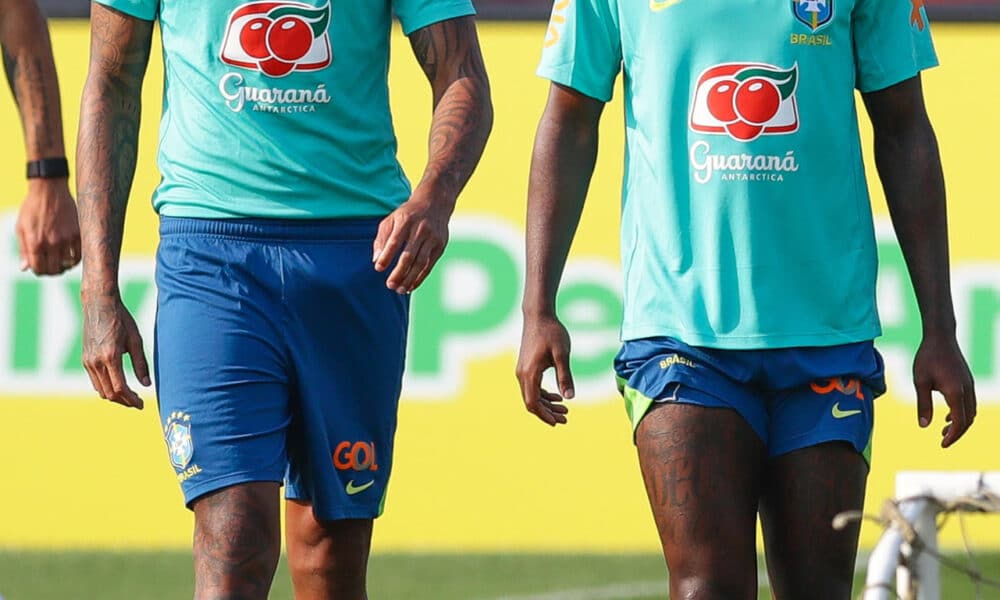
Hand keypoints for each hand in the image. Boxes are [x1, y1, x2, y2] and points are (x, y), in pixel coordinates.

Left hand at [16, 178, 80, 275]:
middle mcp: (52, 243)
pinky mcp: (78, 234)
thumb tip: (25, 268)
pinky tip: (70, 256)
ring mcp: (66, 239)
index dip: (39, 271)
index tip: (40, 268)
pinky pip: (79, 255)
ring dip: (64, 266)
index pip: (39, 269)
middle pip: (54, 269)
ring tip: (61, 262)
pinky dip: (75, 259)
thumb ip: (23, 249)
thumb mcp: (21, 227)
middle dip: (51, 271)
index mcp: (35, 242)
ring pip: (68, 264)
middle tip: (51, 267)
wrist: (49, 190)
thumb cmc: (32, 208)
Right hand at [82, 294, 150, 408]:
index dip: (131, 400)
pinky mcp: (85, 359)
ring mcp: (87, 361)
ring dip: (115, 397)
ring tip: (130, 397)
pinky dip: (106, 388)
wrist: (99, 304)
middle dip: (124, 401)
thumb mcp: (136, 340)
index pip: (120, 388)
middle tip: (138, 403)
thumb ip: (141, 364)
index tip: (141, 405)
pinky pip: (95, 381)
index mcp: (110, 357)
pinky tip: (118, 386)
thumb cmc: (121, 319)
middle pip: (109, 393)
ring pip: (100, 390)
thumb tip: (146, 385)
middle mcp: (96, 362)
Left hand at [373, 189, 451, 293]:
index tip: (378, 268)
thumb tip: (376, 260)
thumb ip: (382, 239)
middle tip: (389, 285)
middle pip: (409, 255)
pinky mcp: (440, 246)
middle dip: (399, 272)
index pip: (395, 241)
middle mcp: (420, 230)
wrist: (435, 202)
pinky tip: (411, 286)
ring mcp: (432, 238)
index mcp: (405, 221)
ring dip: (410, 278)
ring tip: (400, 290)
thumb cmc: (408, 214)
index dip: (387, 256)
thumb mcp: (392, 219)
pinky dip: (420, 278)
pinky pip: (429, 265)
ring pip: (420, 263)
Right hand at [515, 314, 573, 425]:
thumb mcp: (562, 355)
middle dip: (547, 413)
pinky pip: (532, 387)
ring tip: (564, 410)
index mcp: (529, 373)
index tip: (558, 422)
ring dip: (546, 404)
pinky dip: (543, 394)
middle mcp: (522, 374)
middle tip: (565, 419)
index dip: (545, 415)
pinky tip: (557, 395)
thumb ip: (565, 377)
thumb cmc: (551, 333)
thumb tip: (569, 398)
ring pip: (531, 395)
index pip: (533, 403)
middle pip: (531, 402)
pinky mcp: (526, 366)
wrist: (538, 316)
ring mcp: (522, 370)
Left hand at [913, 333, 975, 447]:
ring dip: (960, 424)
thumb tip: (924, 426)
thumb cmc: (927, 358)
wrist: (940, 337)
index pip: (959, 422)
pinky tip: (947, 416)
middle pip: (968, 420)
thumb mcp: (920, 382)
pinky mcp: (967, 381)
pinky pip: (969, 403)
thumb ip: (923, 404)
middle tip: (943, 441)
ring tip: (943, 430)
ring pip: (971, 412)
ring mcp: (970, 385)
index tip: (942, 445)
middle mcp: (967, 390)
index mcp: (956, 392)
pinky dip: (961, 413)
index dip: (953, 436)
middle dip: (957, 433)